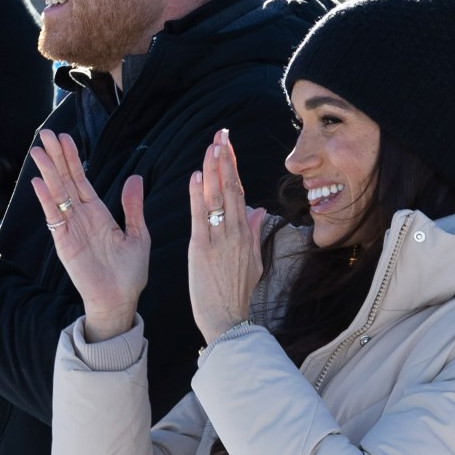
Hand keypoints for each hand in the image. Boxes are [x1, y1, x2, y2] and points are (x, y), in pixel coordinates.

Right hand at [29, 130, 149, 341]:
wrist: (120, 300)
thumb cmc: (130, 272)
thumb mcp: (138, 234)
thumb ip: (132, 207)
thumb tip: (135, 178)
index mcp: (98, 213)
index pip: (82, 179)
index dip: (73, 158)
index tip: (65, 138)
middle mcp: (81, 217)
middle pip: (65, 180)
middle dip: (56, 157)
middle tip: (45, 134)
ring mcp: (71, 228)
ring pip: (57, 194)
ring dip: (48, 172)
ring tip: (38, 150)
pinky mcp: (64, 243)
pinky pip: (54, 217)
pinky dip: (46, 200)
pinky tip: (39, 182)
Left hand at [188, 129, 265, 343]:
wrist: (228, 320)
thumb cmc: (237, 294)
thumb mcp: (253, 262)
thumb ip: (254, 233)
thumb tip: (257, 209)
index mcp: (245, 233)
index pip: (239, 192)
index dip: (233, 166)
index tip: (228, 145)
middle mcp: (234, 232)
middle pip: (230, 188)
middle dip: (225, 159)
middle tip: (221, 134)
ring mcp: (219, 240)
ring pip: (217, 198)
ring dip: (214, 170)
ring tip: (211, 146)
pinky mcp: (201, 249)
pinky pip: (200, 217)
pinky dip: (198, 196)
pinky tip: (196, 176)